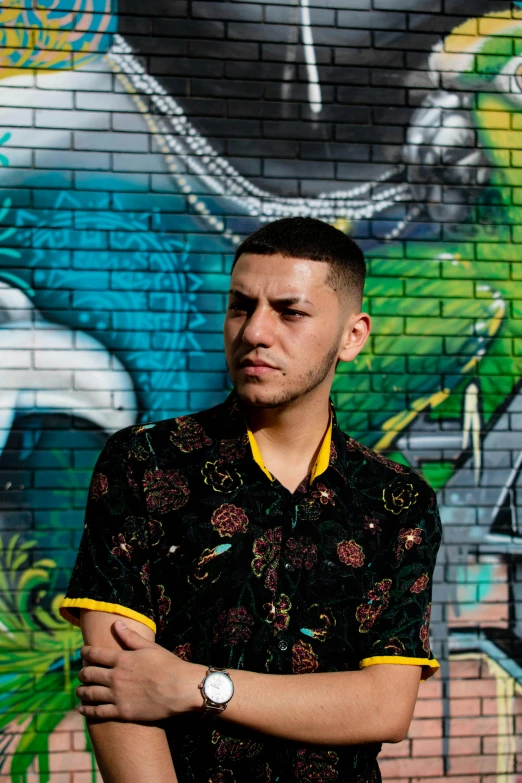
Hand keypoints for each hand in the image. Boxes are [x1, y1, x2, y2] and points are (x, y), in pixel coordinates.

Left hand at [76, 619, 206, 720]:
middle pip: (88, 674)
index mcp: (121, 659)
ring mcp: (117, 695)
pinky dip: (87, 710)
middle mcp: (115, 677)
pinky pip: (98, 712)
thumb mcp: (149, 647)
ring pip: (89, 693)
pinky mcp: (121, 712)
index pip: (95, 654)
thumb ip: (130, 636)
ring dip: (81, 692)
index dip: (85, 652)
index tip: (82, 652)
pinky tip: (82, 709)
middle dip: (82, 673)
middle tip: (81, 674)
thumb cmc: (168, 665)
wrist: (181, 689)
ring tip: (79, 691)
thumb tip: (116, 623)